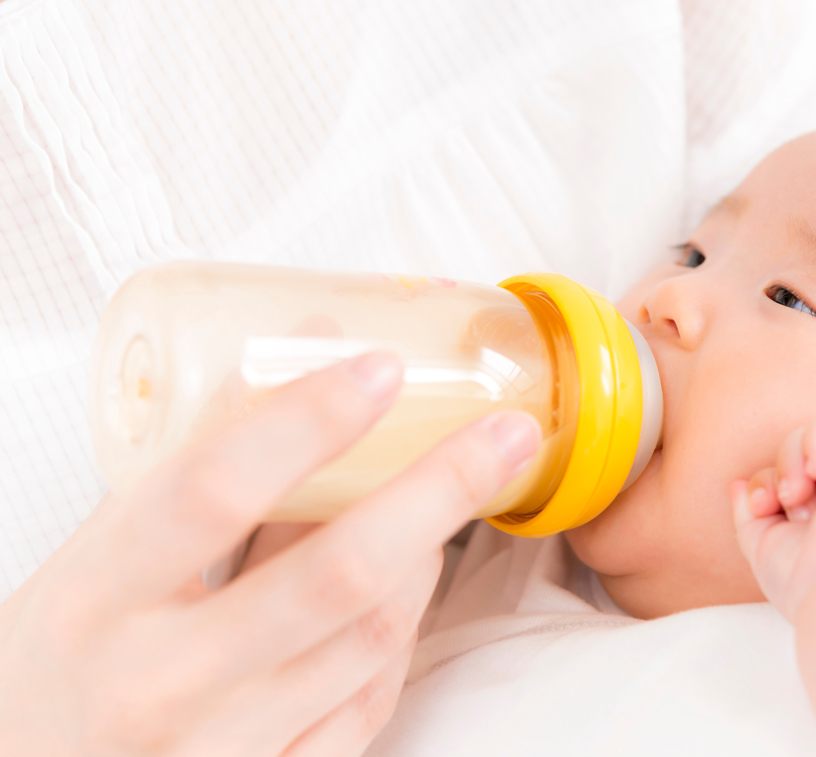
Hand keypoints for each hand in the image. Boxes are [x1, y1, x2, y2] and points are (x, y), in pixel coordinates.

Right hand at [0, 353, 539, 756]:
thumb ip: (186, 467)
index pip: (211, 494)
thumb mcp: (86, 564)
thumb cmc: (54, 669)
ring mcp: (222, 748)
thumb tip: (300, 352)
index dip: (305, 424)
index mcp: (91, 603)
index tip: (380, 367)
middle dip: (435, 491)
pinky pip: (366, 703)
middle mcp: (159, 683)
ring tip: (461, 488)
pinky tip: (418, 575)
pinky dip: (403, 630)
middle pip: (332, 575)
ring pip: (368, 638)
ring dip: (428, 551)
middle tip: (505, 433)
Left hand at [730, 406, 815, 620]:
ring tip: (797, 496)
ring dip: (790, 460)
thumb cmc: (808, 580)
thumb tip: (738, 485)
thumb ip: (750, 516)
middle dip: (774, 474)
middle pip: (796, 455)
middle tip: (779, 504)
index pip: (787, 477)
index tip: (760, 510)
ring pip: (812, 436)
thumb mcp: (765, 548)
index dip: (764, 484)